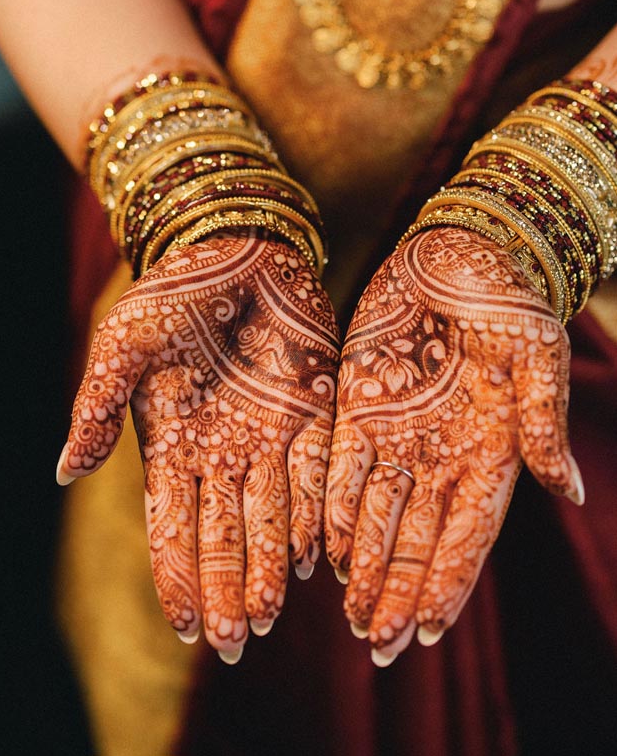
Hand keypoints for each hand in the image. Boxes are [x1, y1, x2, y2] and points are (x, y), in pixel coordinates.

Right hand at [57, 234, 338, 661]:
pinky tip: (316, 552)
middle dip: (227, 588)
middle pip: (223, 534)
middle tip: (237, 641)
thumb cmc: (172, 293)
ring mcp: (269, 434)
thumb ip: (96, 407)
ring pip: (270, 516)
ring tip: (270, 615)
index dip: (178, 577)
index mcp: (173, 443)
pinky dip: (315, 511)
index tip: (188, 627)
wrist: (234, 246)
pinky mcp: (312, 409)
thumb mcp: (122, 346)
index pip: (172, 526)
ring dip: (269, 567)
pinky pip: (315, 470)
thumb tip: (63, 472)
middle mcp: (223, 451)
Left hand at [325, 227, 583, 664]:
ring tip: (351, 615)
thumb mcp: (538, 354)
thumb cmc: (508, 299)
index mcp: (489, 451)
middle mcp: (441, 454)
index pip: (468, 535)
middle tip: (378, 645)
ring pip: (379, 517)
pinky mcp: (359, 404)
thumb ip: (544, 423)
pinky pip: (344, 468)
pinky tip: (326, 550)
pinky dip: (336, 510)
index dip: (448, 584)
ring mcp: (398, 433)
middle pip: (419, 541)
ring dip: (366, 567)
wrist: (459, 250)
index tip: (426, 631)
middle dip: (398, 593)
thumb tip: (570, 490)